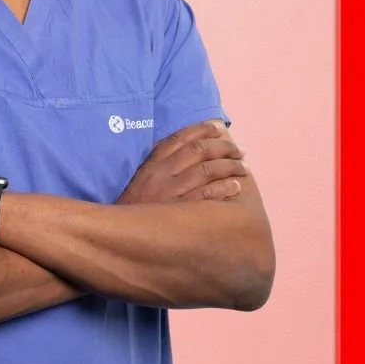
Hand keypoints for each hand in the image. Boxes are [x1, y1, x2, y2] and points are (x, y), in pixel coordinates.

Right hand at [116, 119, 247, 204]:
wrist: (120, 235)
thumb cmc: (133, 209)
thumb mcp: (139, 181)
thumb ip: (156, 164)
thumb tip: (181, 148)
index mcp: (152, 164)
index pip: (180, 138)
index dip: (202, 129)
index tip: (218, 128)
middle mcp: (161, 175)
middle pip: (198, 151)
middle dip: (223, 147)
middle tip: (239, 152)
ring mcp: (170, 193)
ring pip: (207, 170)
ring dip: (230, 166)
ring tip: (243, 168)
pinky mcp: (178, 212)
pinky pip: (207, 195)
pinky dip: (224, 188)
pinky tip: (236, 186)